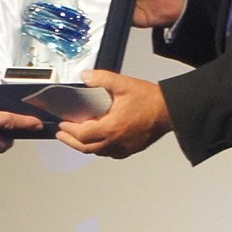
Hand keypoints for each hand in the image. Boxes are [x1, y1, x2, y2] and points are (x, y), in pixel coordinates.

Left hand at [55, 70, 171, 158]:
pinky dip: (100, 149)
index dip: (69, 130)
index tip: (62, 125)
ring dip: (85, 146)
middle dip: (71, 142)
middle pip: (86, 148)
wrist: (169, 110)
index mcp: (111, 127)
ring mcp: (124, 148)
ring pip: (98, 153)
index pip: (82, 134)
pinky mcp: (131, 149)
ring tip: (76, 138)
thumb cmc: (150, 100)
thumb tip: (86, 77)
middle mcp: (115, 141)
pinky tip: (99, 143)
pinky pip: (111, 154)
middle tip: (62, 135)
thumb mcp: (123, 84)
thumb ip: (101, 79)